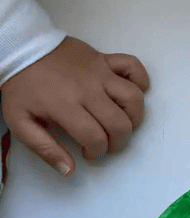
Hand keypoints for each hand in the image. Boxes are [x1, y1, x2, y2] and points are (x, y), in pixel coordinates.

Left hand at [1, 37, 148, 174]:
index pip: (96, 138)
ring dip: (134, 117)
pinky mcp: (105, 59)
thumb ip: (44, 148)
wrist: (21, 47)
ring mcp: (100, 72)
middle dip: (117, 142)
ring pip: (134, 99)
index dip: (97, 152)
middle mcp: (88, 89)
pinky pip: (134, 67)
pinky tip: (132, 92)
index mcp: (65, 105)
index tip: (88, 152)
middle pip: (120, 124)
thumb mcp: (19, 120)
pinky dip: (141, 81)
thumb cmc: (22, 86)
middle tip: (104, 142)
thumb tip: (69, 170)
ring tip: (121, 121)